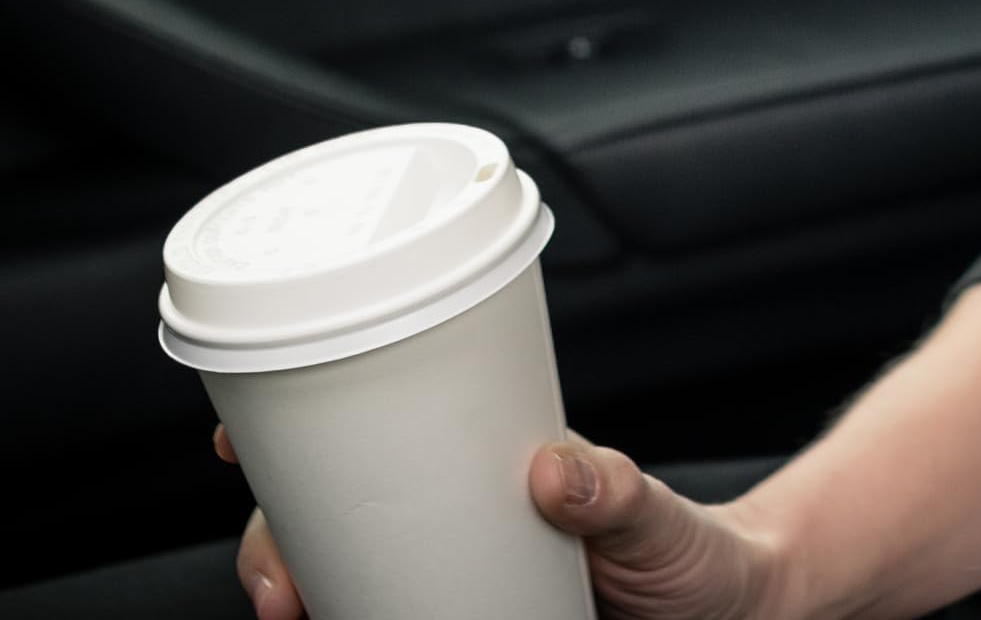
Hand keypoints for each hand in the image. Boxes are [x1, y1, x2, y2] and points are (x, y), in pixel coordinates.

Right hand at [222, 425, 792, 619]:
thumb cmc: (690, 556)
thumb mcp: (658, 519)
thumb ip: (617, 495)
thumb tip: (553, 468)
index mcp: (486, 473)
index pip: (384, 437)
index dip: (300, 435)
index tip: (233, 438)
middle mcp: (450, 524)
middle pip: (328, 522)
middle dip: (274, 545)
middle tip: (277, 585)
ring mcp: (445, 584)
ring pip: (336, 583)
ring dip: (291, 595)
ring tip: (288, 615)